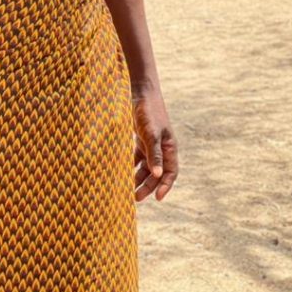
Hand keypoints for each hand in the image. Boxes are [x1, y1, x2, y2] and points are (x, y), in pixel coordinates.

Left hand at [131, 86, 178, 202]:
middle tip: (135, 198)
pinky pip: (137, 158)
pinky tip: (121, 172)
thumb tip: (158, 175)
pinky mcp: (140, 139)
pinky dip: (131, 166)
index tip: (158, 199)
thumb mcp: (151, 133)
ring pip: (145, 167)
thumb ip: (154, 154)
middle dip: (148, 186)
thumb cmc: (148, 112)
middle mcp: (162, 148)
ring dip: (138, 178)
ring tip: (127, 189)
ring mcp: (151, 144)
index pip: (171, 172)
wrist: (140, 92)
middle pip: (156, 173)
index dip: (165, 186)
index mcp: (169, 148)